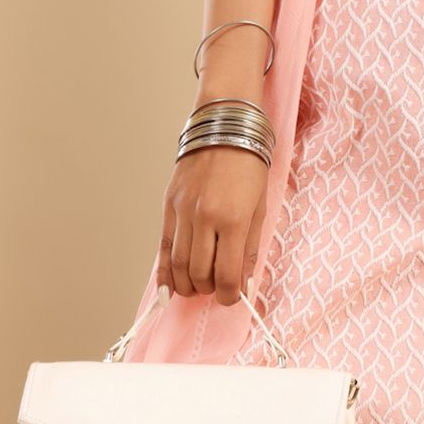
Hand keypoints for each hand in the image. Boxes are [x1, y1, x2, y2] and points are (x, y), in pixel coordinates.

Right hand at [157, 145, 268, 307]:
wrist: (224, 127)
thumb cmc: (249, 164)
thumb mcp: (260, 205)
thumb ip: (250, 247)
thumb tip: (245, 283)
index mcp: (233, 218)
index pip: (227, 274)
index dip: (231, 294)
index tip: (234, 296)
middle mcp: (205, 217)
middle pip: (200, 274)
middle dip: (210, 289)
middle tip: (218, 287)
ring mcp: (183, 212)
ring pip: (179, 266)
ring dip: (188, 285)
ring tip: (199, 285)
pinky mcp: (169, 206)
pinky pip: (164, 248)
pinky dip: (165, 273)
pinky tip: (169, 289)